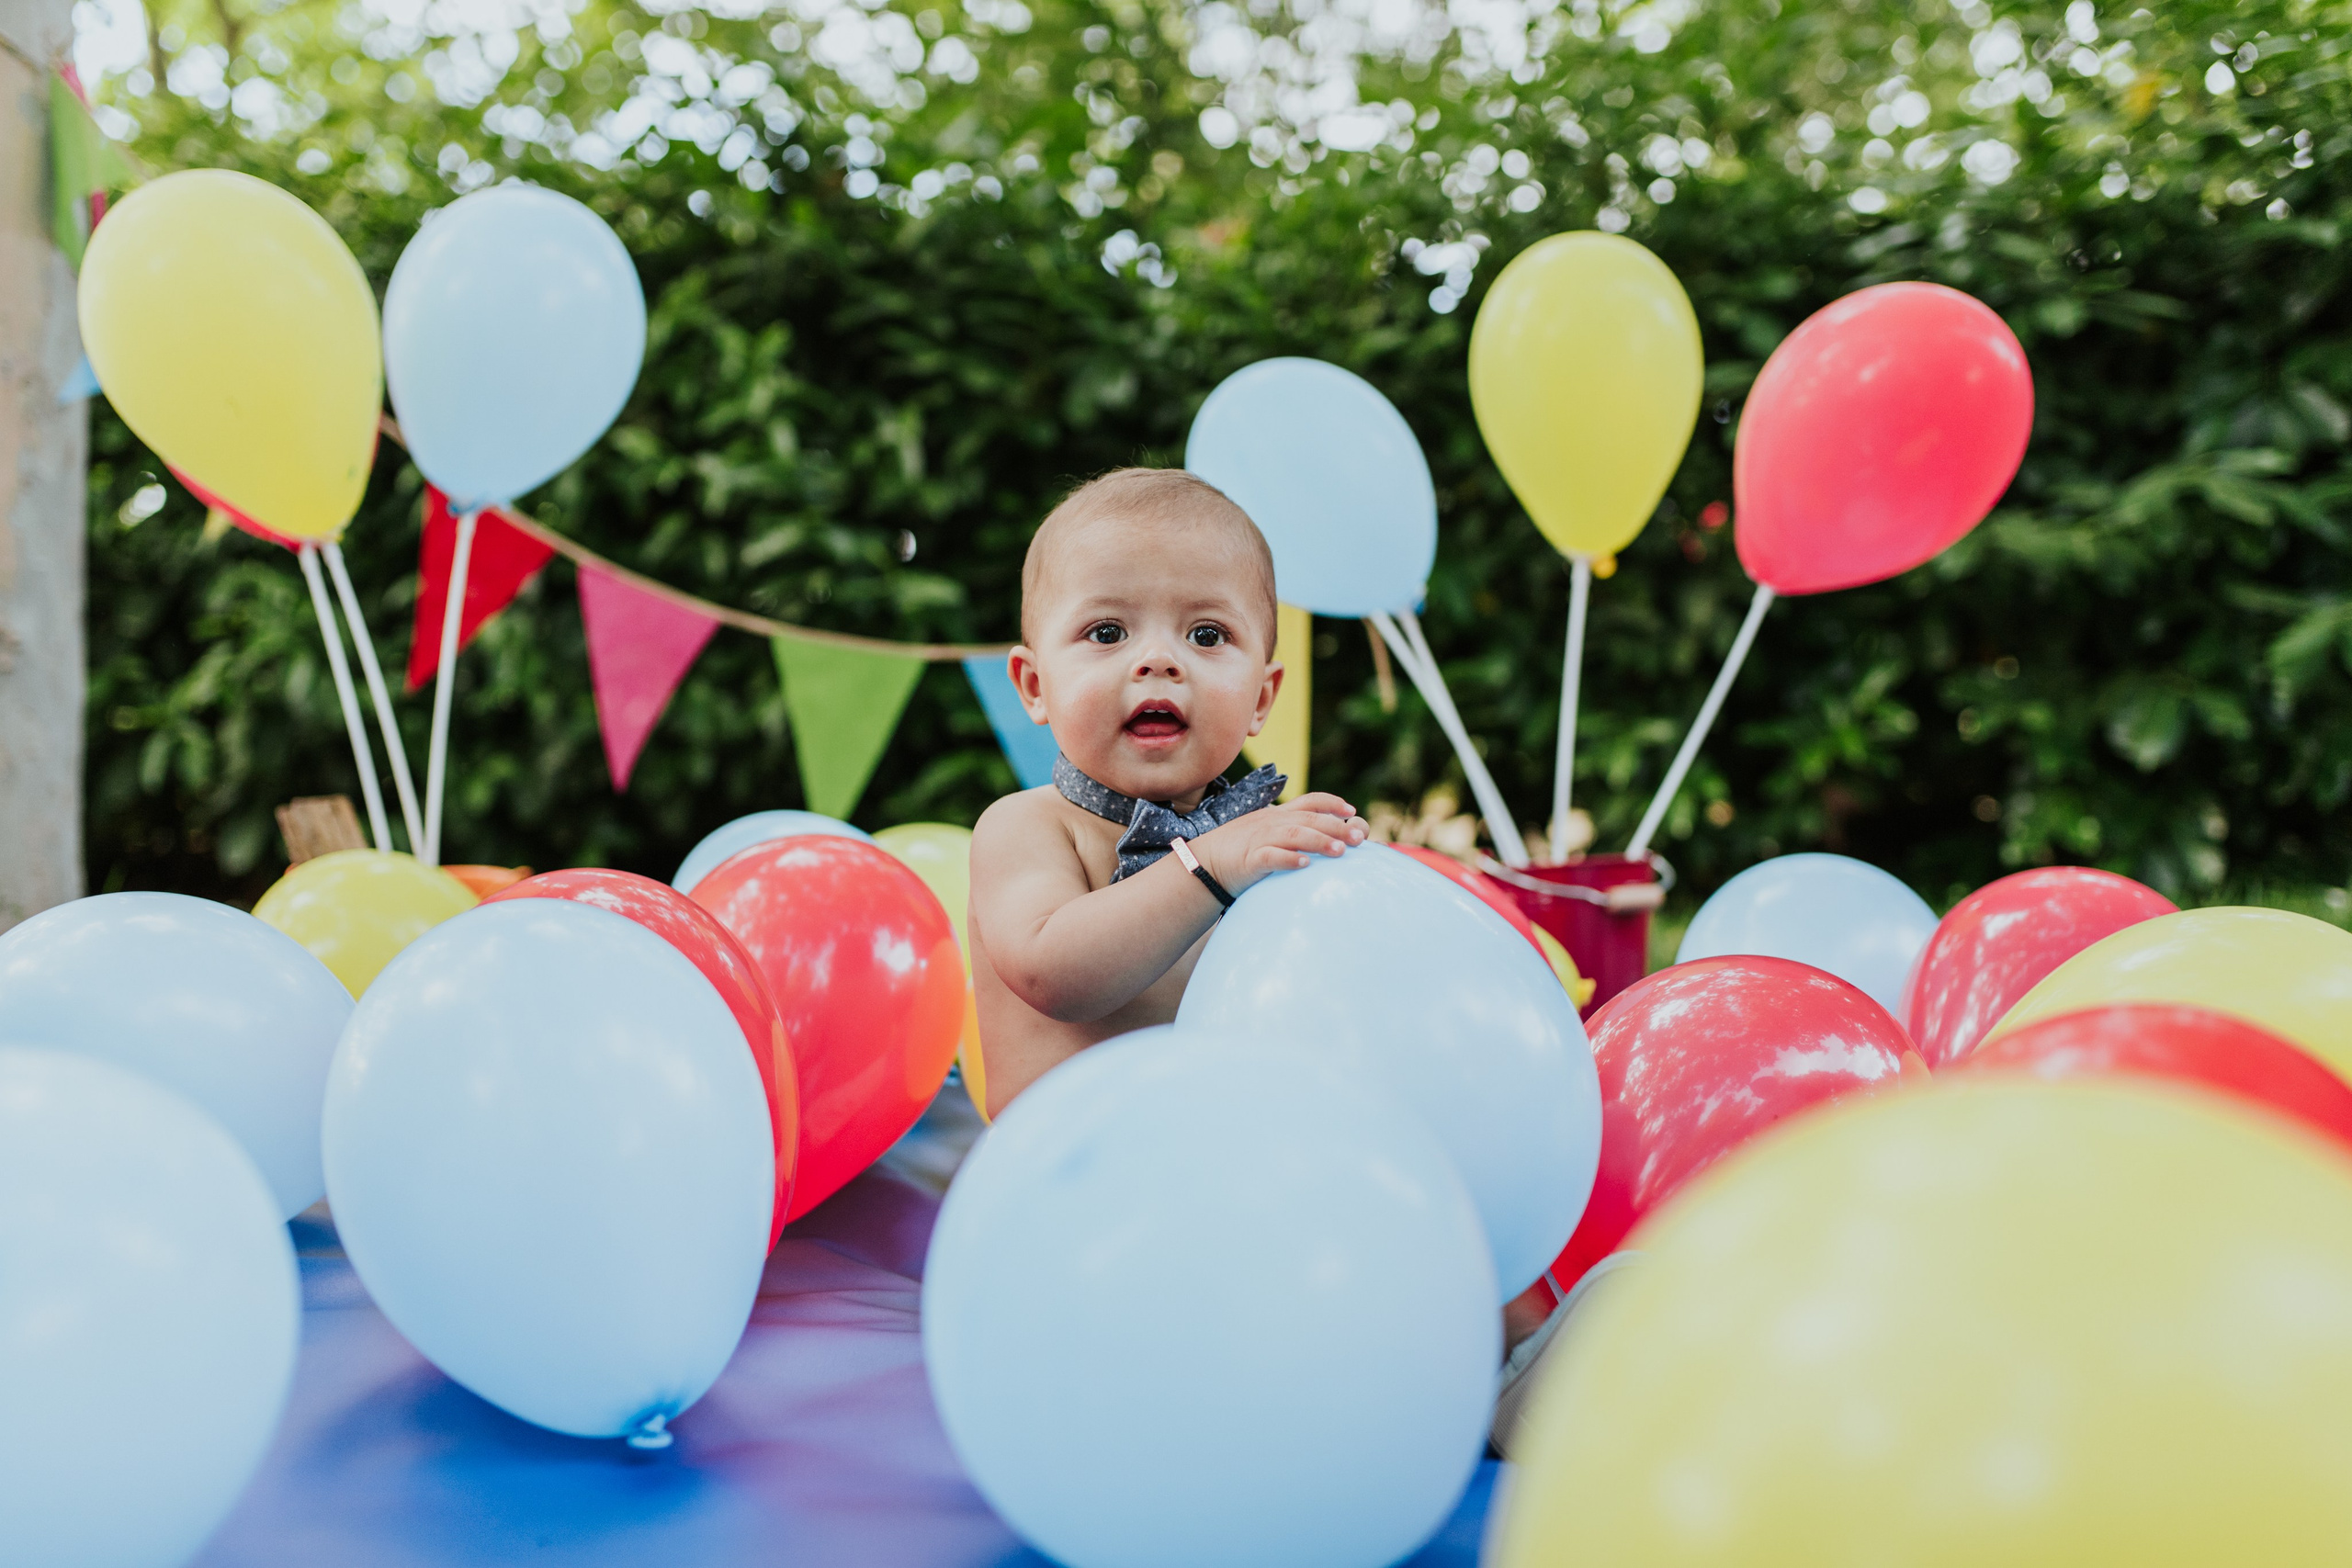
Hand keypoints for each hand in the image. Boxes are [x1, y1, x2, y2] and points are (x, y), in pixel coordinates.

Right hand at [1191, 792, 1369, 895]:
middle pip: (1309, 819)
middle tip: (1359, 837)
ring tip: (1340, 851)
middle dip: (1336, 826)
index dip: (1332, 803)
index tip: (1352, 811)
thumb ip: (1290, 833)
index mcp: (1278, 815)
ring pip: (1294, 835)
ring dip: (1319, 841)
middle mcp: (1272, 823)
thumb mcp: (1266, 834)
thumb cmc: (1239, 851)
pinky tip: (1305, 864)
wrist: (1203, 862)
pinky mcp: (1250, 860)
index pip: (1309, 801)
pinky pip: (1271, 857)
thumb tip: (1321, 841)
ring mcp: (1260, 840)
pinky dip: (1289, 859)